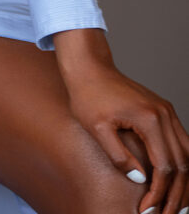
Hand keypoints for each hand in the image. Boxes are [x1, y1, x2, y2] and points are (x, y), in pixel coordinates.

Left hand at [55, 31, 188, 213]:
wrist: (89, 67)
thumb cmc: (88, 95)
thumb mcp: (96, 128)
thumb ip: (118, 155)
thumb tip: (141, 179)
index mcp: (149, 118)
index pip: (164, 167)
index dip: (158, 193)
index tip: (146, 211)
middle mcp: (164, 114)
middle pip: (182, 164)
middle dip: (175, 194)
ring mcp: (166, 111)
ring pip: (187, 154)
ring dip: (183, 182)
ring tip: (175, 205)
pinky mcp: (163, 110)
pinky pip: (182, 142)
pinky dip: (181, 164)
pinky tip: (174, 181)